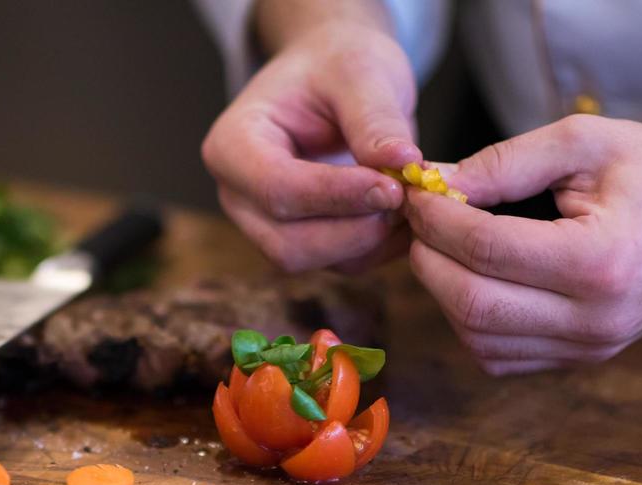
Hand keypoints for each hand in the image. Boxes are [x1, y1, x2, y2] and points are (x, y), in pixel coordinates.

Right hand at [201, 23, 421, 273]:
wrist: (332, 77)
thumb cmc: (334, 64)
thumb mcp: (359, 71)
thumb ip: (376, 118)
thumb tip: (404, 163)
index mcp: (232, 145)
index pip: (277, 189)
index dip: (337, 196)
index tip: (394, 185)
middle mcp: (239, 195)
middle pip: (287, 243)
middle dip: (354, 230)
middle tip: (407, 196)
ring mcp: (264, 224)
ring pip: (313, 261)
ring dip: (369, 241)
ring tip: (409, 198)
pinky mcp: (300, 240)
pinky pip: (338, 263)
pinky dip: (378, 247)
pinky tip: (404, 213)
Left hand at [403, 115, 641, 374]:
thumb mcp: (586, 143)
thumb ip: (506, 162)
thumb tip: (434, 184)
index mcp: (602, 260)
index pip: (486, 249)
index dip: (436, 219)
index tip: (419, 190)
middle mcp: (596, 319)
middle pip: (471, 304)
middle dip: (427, 258)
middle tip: (421, 219)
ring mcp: (589, 348)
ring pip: (477, 339)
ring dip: (443, 292)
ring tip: (444, 245)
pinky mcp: (581, 361)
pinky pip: (498, 357)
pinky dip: (469, 321)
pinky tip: (474, 277)